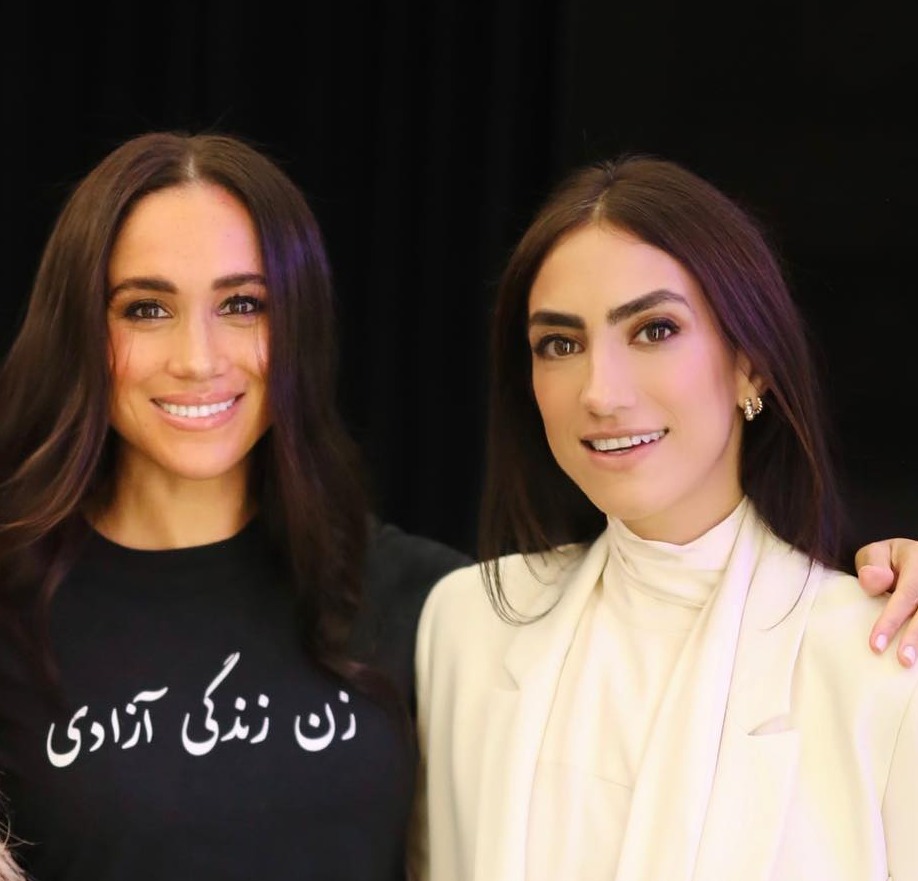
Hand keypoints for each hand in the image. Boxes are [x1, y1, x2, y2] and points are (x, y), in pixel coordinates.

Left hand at [856, 538, 917, 666]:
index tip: (875, 646)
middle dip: (914, 638)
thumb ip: (872, 564)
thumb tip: (875, 584)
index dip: (891, 621)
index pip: (906, 595)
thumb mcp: (876, 554)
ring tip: (909, 663)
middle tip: (902, 660)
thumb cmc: (888, 561)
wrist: (913, 557)